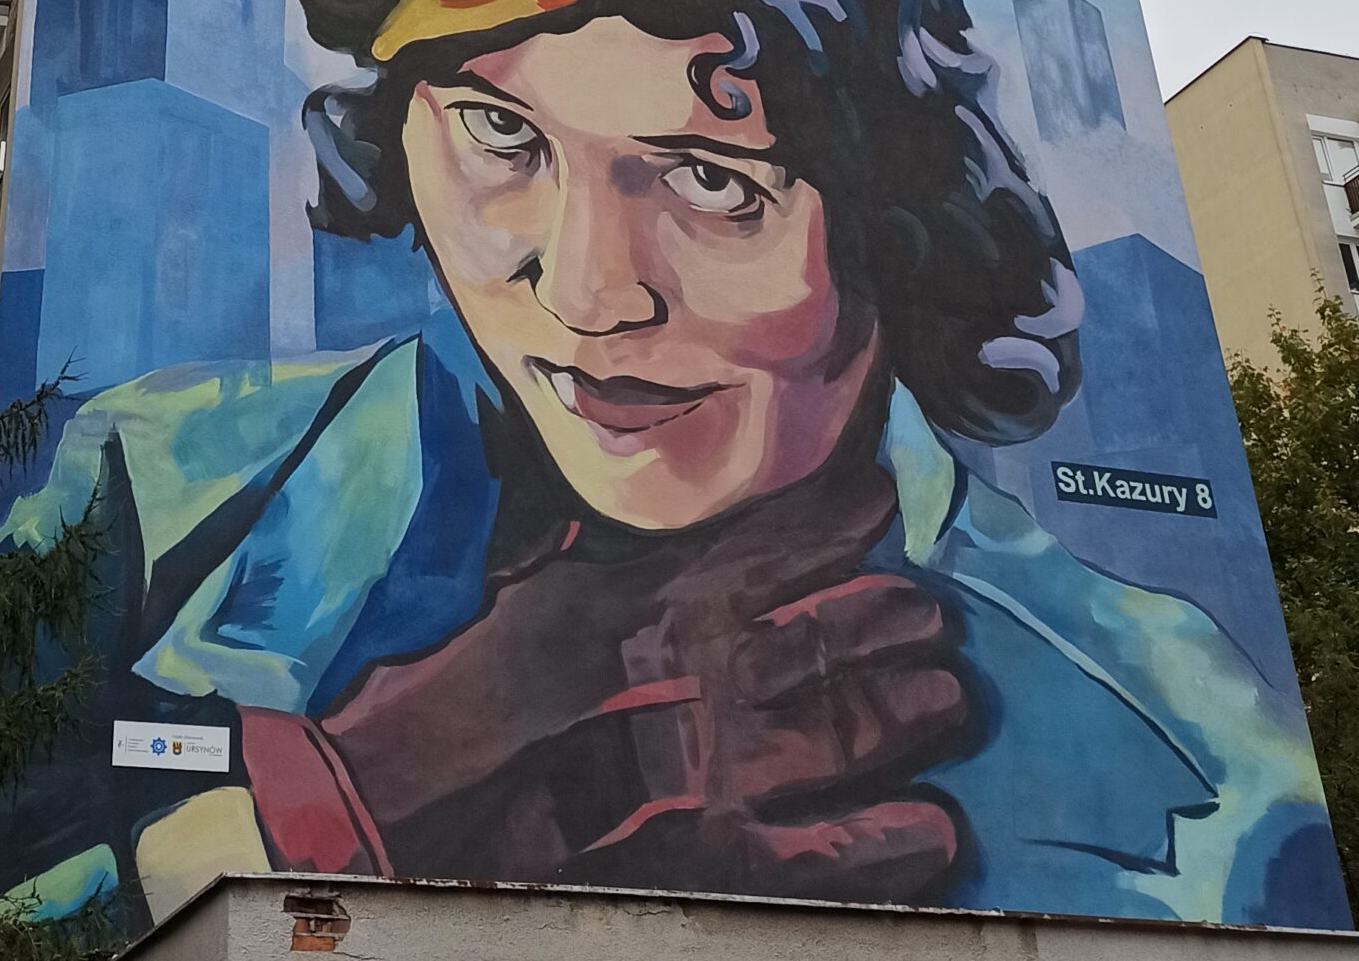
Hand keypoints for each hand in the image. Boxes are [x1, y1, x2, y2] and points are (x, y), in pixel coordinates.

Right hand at [238, 453, 968, 897]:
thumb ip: (590, 548)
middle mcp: (708, 666)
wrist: (410, 813)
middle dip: (892, 617)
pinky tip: (938, 830)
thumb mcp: (526, 587)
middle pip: (834, 628)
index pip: (772, 538)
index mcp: (654, 593)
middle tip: (930, 614)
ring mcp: (731, 767)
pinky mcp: (733, 863)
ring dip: (912, 707)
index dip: (836, 516)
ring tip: (948, 695)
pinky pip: (842, 854)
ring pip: (857, 722)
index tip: (880, 496)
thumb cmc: (451, 691)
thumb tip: (602, 500)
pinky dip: (897, 841)